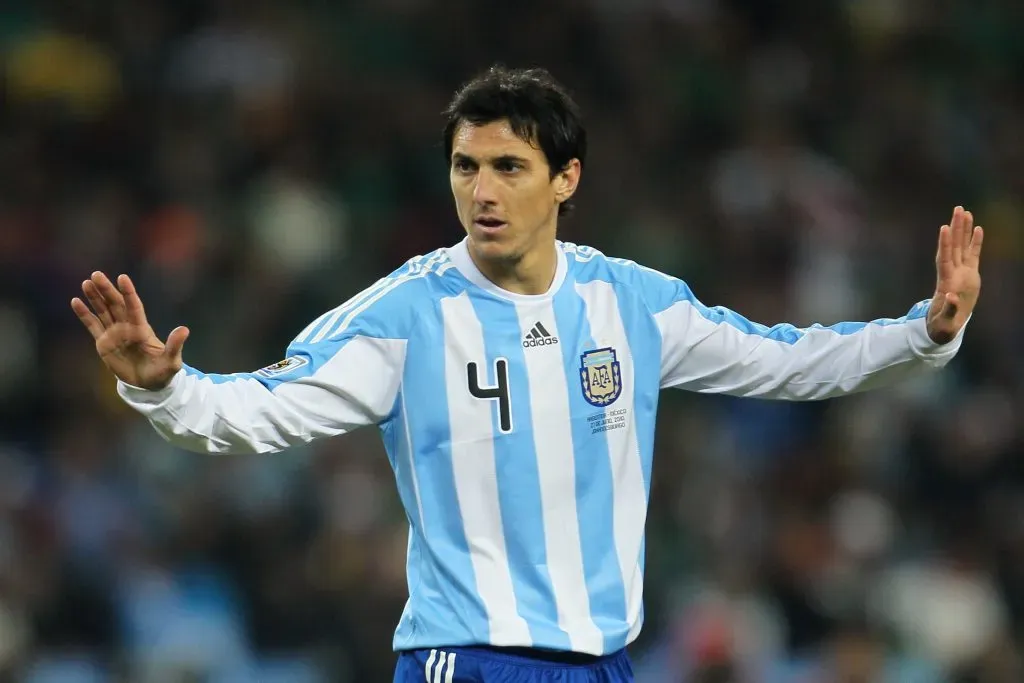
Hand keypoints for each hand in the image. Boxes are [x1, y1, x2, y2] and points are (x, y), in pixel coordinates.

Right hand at [71, 272, 189, 389]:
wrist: (148, 385)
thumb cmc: (162, 371)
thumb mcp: (171, 361)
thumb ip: (175, 345)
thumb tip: (184, 329)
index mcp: (142, 329)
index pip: (134, 306)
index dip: (128, 292)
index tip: (122, 277)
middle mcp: (127, 327)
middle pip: (115, 304)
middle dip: (106, 290)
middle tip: (96, 274)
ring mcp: (114, 334)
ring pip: (103, 311)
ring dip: (94, 298)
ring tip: (86, 283)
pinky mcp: (103, 343)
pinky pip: (92, 325)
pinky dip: (84, 314)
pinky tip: (75, 301)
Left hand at [926, 206, 982, 343]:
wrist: (946, 326)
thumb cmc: (942, 325)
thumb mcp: (944, 321)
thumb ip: (948, 309)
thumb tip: (951, 296)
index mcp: (946, 282)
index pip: (944, 259)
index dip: (944, 244)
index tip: (944, 228)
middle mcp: (952, 273)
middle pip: (953, 247)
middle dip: (955, 228)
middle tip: (958, 209)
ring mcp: (961, 272)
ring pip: (962, 247)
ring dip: (963, 230)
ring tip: (966, 212)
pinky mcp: (969, 274)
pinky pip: (973, 255)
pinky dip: (975, 242)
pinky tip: (978, 228)